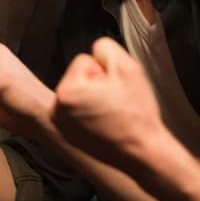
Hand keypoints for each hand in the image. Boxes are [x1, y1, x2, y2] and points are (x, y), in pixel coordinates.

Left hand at [53, 37, 164, 168]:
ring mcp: (60, 124)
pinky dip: (91, 113)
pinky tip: (107, 123)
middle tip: (115, 103)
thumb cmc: (136, 113)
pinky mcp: (68, 135)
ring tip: (112, 114)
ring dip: (94, 98)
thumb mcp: (127, 67)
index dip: (105, 72)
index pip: (84, 61)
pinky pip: (79, 110)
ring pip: (80, 93)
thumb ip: (105, 48)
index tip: (115, 90)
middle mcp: (56, 109)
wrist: (143, 152)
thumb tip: (95, 49)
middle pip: (79, 76)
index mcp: (66, 92)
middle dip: (97, 84)